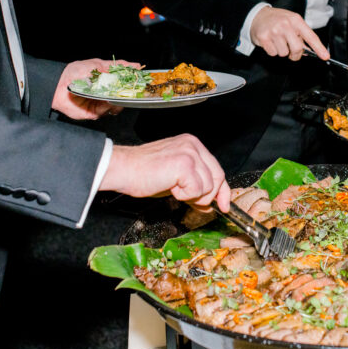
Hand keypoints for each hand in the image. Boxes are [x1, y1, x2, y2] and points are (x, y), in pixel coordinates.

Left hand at [52, 58, 139, 119]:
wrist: (58, 83)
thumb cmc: (75, 72)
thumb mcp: (99, 64)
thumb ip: (118, 66)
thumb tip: (136, 65)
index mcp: (107, 83)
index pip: (125, 86)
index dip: (133, 84)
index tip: (140, 81)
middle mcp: (105, 95)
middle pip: (123, 98)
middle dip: (128, 94)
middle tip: (132, 89)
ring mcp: (100, 104)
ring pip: (117, 106)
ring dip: (118, 100)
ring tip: (116, 93)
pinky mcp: (94, 112)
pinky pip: (106, 111)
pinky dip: (107, 105)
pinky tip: (105, 99)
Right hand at [101, 136, 230, 211]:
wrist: (123, 169)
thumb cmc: (143, 172)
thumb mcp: (175, 177)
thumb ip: (195, 183)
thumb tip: (211, 201)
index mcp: (192, 144)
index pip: (217, 169)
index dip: (222, 190)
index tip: (223, 204)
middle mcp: (193, 145)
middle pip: (217, 178)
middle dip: (207, 196)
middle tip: (190, 201)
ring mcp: (190, 153)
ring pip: (208, 187)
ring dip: (191, 196)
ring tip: (172, 187)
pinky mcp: (185, 164)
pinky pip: (197, 190)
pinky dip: (184, 196)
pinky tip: (169, 187)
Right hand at [250, 7, 327, 60]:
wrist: (257, 15)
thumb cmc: (277, 19)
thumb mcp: (291, 22)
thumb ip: (301, 35)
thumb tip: (308, 51)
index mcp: (296, 20)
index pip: (311, 36)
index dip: (319, 48)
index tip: (325, 56)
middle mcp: (286, 24)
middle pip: (297, 49)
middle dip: (295, 54)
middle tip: (291, 51)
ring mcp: (274, 31)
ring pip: (284, 53)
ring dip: (281, 51)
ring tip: (277, 41)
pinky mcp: (264, 37)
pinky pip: (273, 53)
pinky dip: (272, 51)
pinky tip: (270, 42)